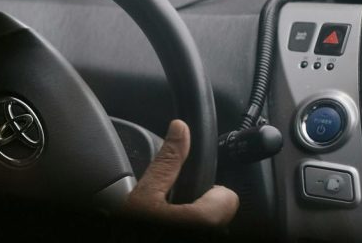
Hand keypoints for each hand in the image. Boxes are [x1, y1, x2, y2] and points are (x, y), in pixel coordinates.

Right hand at [123, 120, 239, 228]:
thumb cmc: (132, 235)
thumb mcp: (144, 194)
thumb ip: (167, 162)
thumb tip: (180, 129)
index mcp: (205, 220)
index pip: (228, 197)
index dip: (207, 192)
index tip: (187, 196)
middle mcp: (212, 236)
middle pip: (219, 215)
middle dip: (198, 211)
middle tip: (170, 215)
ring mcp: (207, 242)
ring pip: (210, 228)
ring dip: (192, 225)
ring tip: (166, 227)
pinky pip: (200, 235)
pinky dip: (188, 232)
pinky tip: (166, 234)